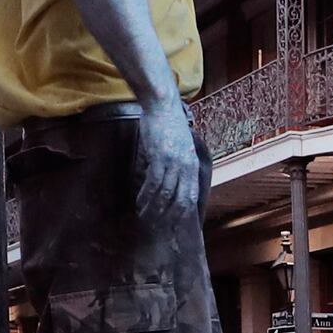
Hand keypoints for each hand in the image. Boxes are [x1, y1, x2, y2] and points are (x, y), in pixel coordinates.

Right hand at [137, 99, 202, 218]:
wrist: (162, 106)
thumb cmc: (169, 126)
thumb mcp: (180, 148)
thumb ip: (178, 165)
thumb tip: (169, 184)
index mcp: (193, 165)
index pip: (191, 196)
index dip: (183, 213)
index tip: (174, 224)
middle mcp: (186, 166)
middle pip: (180, 199)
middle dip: (168, 216)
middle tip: (157, 226)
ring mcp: (174, 162)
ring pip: (164, 193)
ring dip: (153, 208)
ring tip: (144, 216)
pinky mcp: (160, 157)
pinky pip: (153, 182)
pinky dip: (146, 195)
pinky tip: (139, 201)